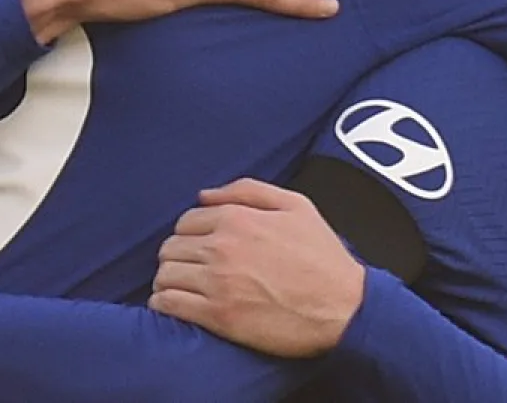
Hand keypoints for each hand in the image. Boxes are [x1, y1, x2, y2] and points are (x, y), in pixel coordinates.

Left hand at [149, 179, 365, 356]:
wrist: (344, 308)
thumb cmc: (323, 257)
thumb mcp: (296, 206)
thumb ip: (248, 190)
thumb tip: (205, 195)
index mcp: (238, 219)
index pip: (186, 221)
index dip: (190, 233)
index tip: (198, 246)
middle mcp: (222, 248)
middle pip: (171, 247)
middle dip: (177, 255)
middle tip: (190, 267)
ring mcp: (218, 283)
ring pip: (165, 275)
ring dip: (167, 279)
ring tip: (180, 286)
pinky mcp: (218, 316)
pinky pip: (169, 304)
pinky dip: (163, 303)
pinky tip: (172, 304)